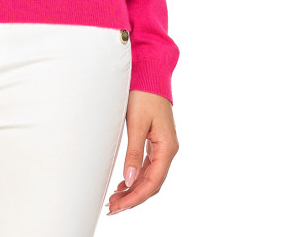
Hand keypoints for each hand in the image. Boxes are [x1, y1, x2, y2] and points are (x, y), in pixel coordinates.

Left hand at [106, 89, 178, 215]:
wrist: (150, 73)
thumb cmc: (143, 94)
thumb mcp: (136, 123)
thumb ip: (133, 153)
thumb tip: (130, 180)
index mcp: (167, 147)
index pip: (152, 182)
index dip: (135, 198)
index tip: (118, 206)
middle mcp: (168, 149)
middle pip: (152, 183)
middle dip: (133, 197)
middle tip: (112, 207)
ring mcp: (163, 145)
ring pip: (150, 176)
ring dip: (133, 189)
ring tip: (115, 199)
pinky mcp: (156, 140)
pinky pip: (149, 166)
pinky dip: (136, 177)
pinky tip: (124, 183)